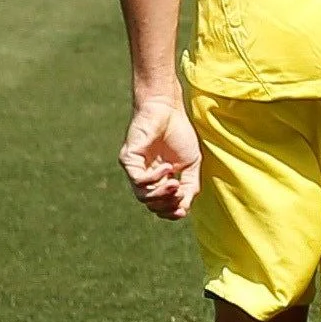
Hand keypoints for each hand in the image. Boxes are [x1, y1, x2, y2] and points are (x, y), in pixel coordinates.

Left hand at [122, 95, 200, 220]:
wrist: (168, 110)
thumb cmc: (179, 134)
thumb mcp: (192, 165)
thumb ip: (190, 186)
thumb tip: (184, 209)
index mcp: (158, 180)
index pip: (160, 206)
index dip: (172, 211)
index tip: (184, 207)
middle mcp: (144, 177)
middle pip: (151, 205)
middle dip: (168, 204)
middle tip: (180, 191)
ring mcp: (135, 169)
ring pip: (143, 197)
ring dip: (162, 194)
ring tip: (176, 182)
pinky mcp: (128, 160)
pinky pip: (139, 180)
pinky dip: (155, 178)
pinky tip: (168, 167)